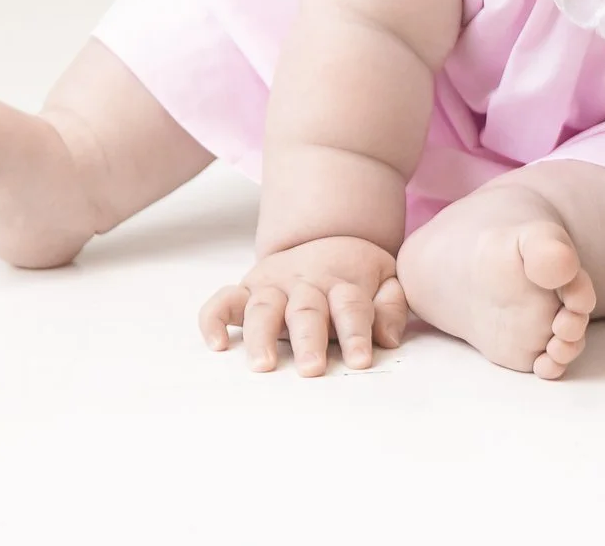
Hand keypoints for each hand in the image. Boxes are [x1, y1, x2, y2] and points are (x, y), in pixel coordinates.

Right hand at [198, 236, 408, 374]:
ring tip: (263, 366)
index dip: (356, 333)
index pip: (350, 306)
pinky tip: (217, 344)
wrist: (326, 236)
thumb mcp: (387, 278)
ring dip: (260, 337)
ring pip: (262, 308)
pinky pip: (223, 301)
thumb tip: (388, 338)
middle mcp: (305, 283)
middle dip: (307, 340)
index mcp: (343, 280)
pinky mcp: (246, 289)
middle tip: (312, 369)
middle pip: (305, 311)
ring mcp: (273, 285)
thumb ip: (391, 305)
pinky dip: (213, 320)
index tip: (360, 361)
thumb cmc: (357, 272)